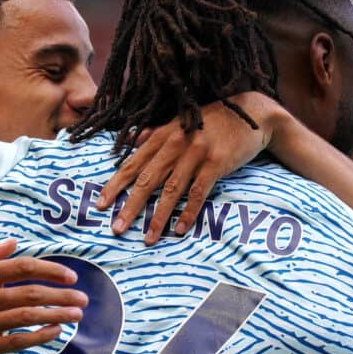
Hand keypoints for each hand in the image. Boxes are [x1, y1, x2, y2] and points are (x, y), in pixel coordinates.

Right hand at [0, 240, 86, 353]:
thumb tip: (13, 242)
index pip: (20, 267)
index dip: (50, 270)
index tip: (71, 275)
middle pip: (29, 293)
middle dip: (62, 295)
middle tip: (83, 298)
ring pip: (27, 317)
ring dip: (57, 315)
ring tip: (77, 314)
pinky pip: (16, 341)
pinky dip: (39, 336)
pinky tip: (56, 331)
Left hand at [102, 92, 283, 244]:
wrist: (252, 114)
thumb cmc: (214, 120)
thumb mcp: (180, 122)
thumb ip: (155, 133)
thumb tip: (130, 139)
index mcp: (162, 134)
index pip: (132, 163)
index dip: (115, 185)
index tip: (100, 204)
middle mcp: (175, 143)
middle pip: (147, 179)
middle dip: (130, 206)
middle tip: (116, 228)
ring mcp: (196, 153)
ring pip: (171, 190)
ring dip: (158, 217)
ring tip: (147, 238)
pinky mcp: (216, 163)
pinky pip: (198, 193)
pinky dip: (188, 213)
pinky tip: (179, 230)